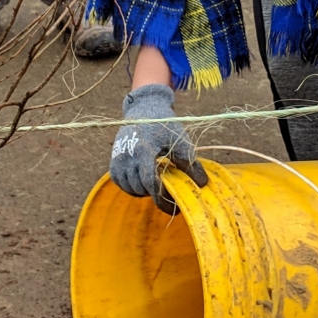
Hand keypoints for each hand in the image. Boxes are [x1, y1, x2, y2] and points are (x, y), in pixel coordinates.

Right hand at [109, 84, 207, 212]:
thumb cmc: (165, 125)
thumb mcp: (180, 141)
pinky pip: (118, 181)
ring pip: (129, 187)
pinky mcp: (114, 159)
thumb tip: (203, 184)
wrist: (145, 108)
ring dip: (142, 191)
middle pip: (140, 188)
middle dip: (155, 194)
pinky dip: (130, 186)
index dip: (162, 200)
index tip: (173, 208)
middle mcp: (127, 157)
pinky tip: (143, 181)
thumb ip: (190, 163)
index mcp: (144, 152)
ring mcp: (118, 158)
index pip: (150, 184)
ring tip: (156, 183)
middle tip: (169, 191)